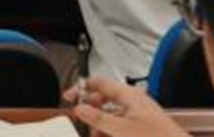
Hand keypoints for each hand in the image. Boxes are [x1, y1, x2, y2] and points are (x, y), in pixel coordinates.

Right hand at [69, 77, 189, 136]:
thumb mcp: (122, 129)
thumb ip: (98, 117)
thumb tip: (80, 109)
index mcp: (129, 94)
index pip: (98, 82)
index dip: (81, 88)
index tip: (69, 97)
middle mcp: (134, 101)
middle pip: (103, 98)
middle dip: (90, 110)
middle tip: (79, 118)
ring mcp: (139, 114)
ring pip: (112, 113)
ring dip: (100, 123)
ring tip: (94, 133)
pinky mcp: (144, 127)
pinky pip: (121, 124)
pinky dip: (111, 130)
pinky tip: (106, 136)